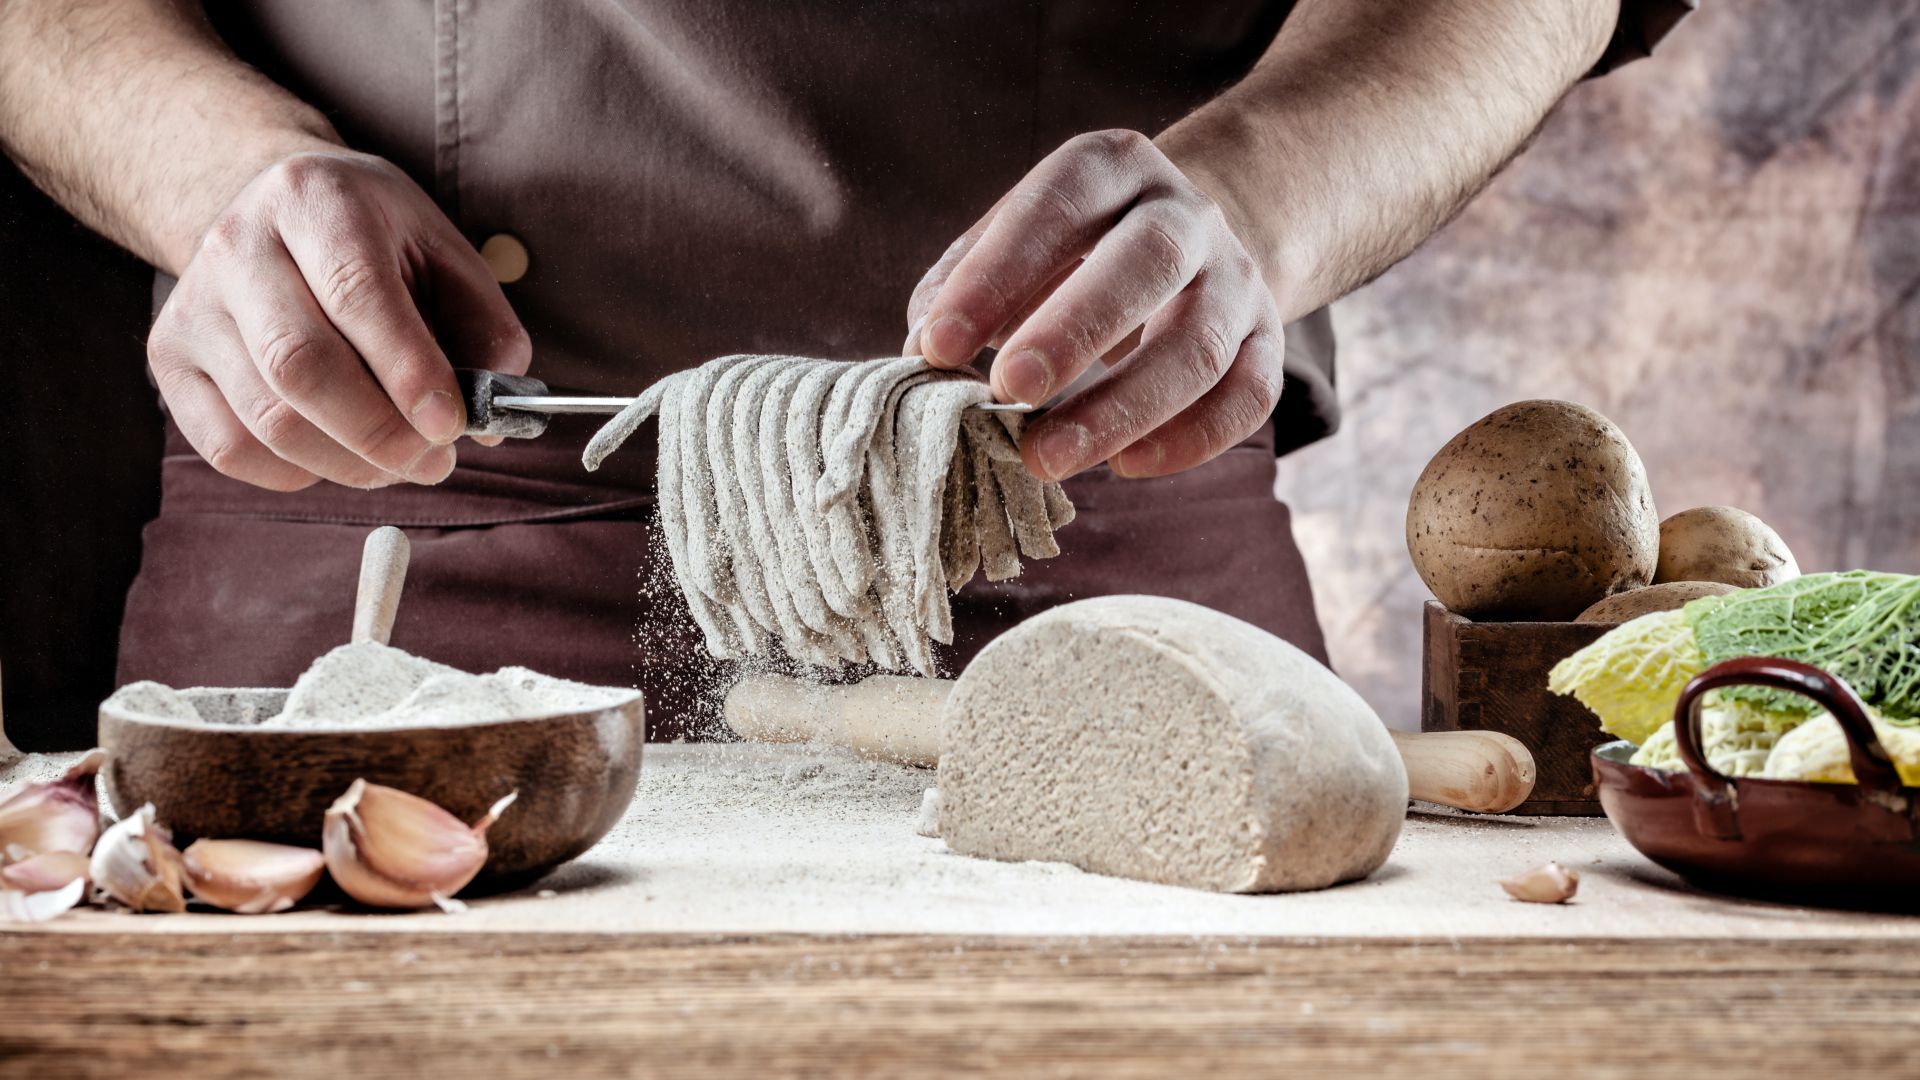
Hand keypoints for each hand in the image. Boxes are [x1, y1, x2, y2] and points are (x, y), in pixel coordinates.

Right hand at [147, 150, 530, 490]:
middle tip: (435, 462)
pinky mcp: (170, 357)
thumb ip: (483, 327)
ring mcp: (193, 304)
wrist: (274, 211)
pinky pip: (229, 448)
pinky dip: (297, 474)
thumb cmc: (374, 240)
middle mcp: (238, 244)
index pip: (354, 291)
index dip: (408, 370)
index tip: (452, 425)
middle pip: (299, 365)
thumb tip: (488, 417)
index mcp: (316, 199)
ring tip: (400, 463)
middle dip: (380, 434)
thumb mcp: (443, 252)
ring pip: (267, 418)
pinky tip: (338, 455)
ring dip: (348, 464)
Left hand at [907, 129, 1283, 480]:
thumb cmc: (1071, 252)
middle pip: (1147, 261)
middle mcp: (1186, 213)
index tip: (937, 347)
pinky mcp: (1268, 338)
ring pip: (1198, 343)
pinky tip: (1126, 465)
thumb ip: (963, 285)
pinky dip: (1190, 439)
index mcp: (1111, 168)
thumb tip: (922, 353)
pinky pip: (1248, 394)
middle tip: (1010, 392)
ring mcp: (1236, 277)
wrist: (1189, 242)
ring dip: (1121, 408)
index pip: (1056, 206)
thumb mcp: (1015, 240)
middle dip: (1075, 330)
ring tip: (1047, 457)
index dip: (995, 276)